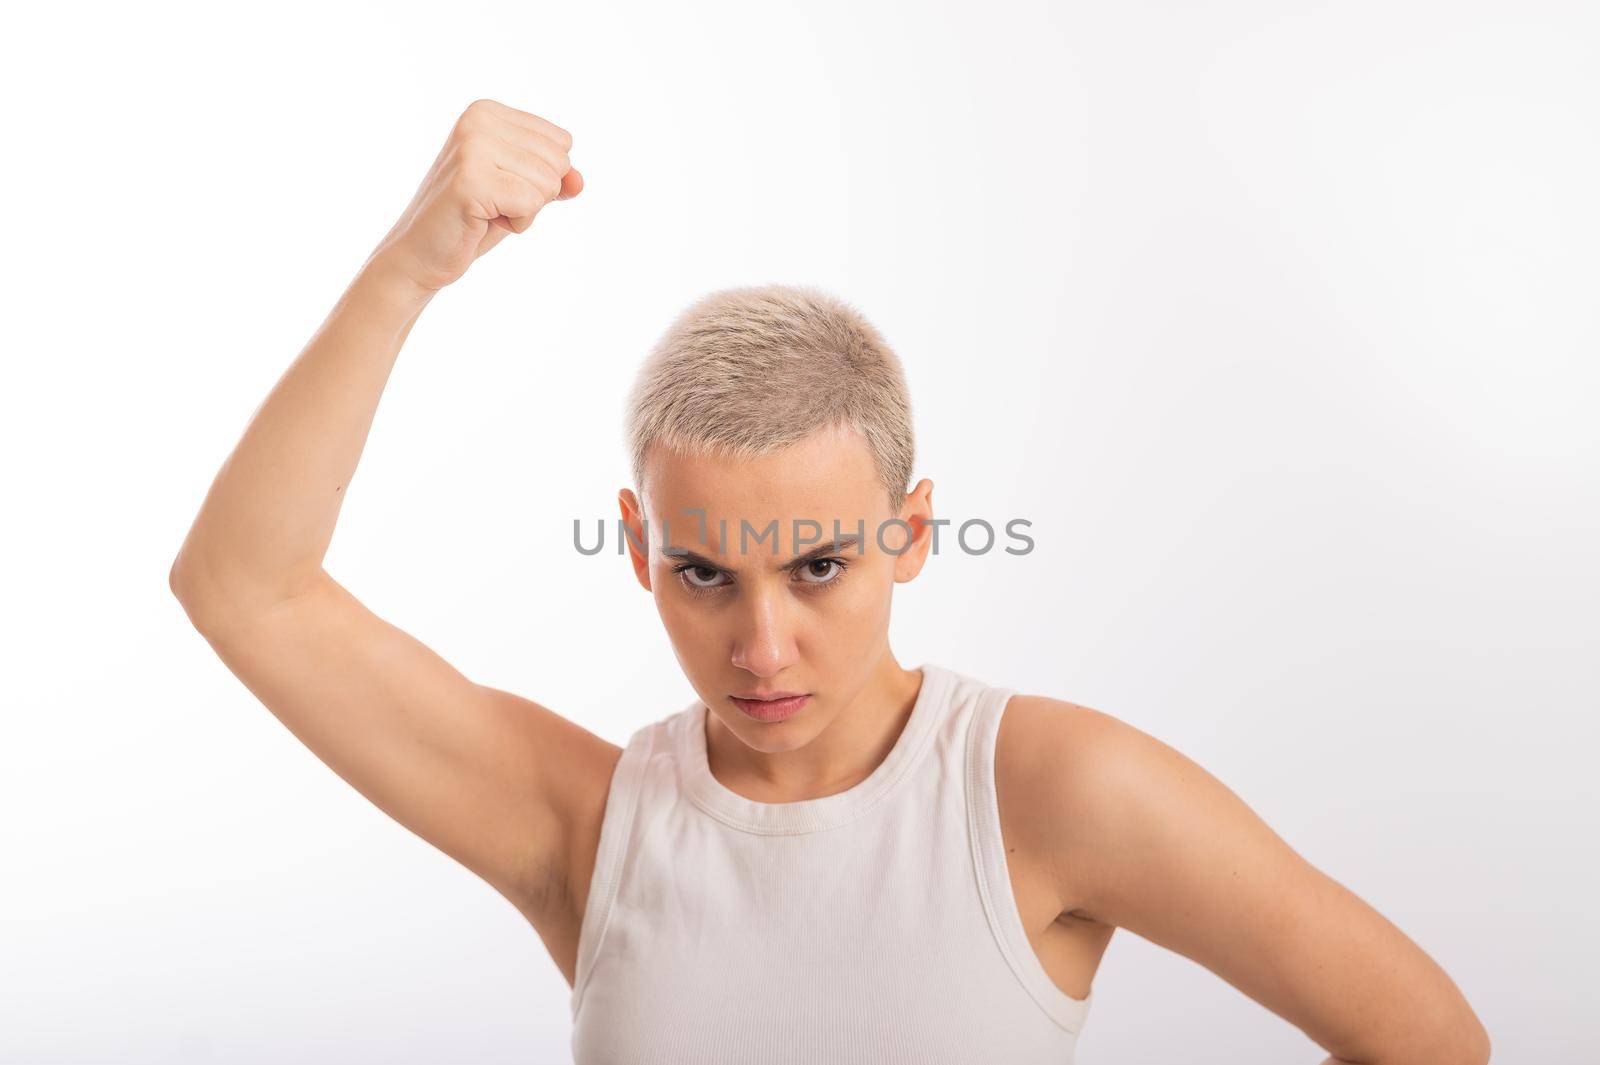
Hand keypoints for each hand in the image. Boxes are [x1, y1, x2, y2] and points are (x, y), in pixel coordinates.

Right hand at [368, 99, 581, 292]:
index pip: (562, 142)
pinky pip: (532, 204)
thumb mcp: (522, 192)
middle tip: (492, 203)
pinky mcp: (471, 179)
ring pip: (549, 184)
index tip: (501, 186)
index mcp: (488, 112)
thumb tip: (579, 181)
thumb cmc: (472, 220)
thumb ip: (555, 179)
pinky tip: (482, 221)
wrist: (421, 253)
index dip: (541, 177)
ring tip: (486, 211)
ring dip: (525, 212)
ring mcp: (473, 147)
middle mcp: (479, 120)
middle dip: (536, 195)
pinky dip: (517, 224)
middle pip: (559, 162)